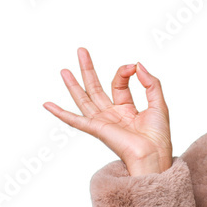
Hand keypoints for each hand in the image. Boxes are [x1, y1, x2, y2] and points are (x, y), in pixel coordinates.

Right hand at [42, 47, 172, 174]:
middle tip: (81, 51)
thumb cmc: (158, 136)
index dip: (124, 72)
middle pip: (96, 88)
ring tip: (64, 70)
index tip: (133, 67)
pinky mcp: (97, 129)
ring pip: (84, 100)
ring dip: (73, 85)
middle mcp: (113, 115)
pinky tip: (48, 105)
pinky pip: (74, 120)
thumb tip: (137, 65)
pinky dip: (60, 113)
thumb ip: (151, 83)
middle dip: (88, 70)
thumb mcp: (159, 104)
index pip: (119, 84)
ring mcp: (103, 122)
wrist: (153, 155)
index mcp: (128, 110)